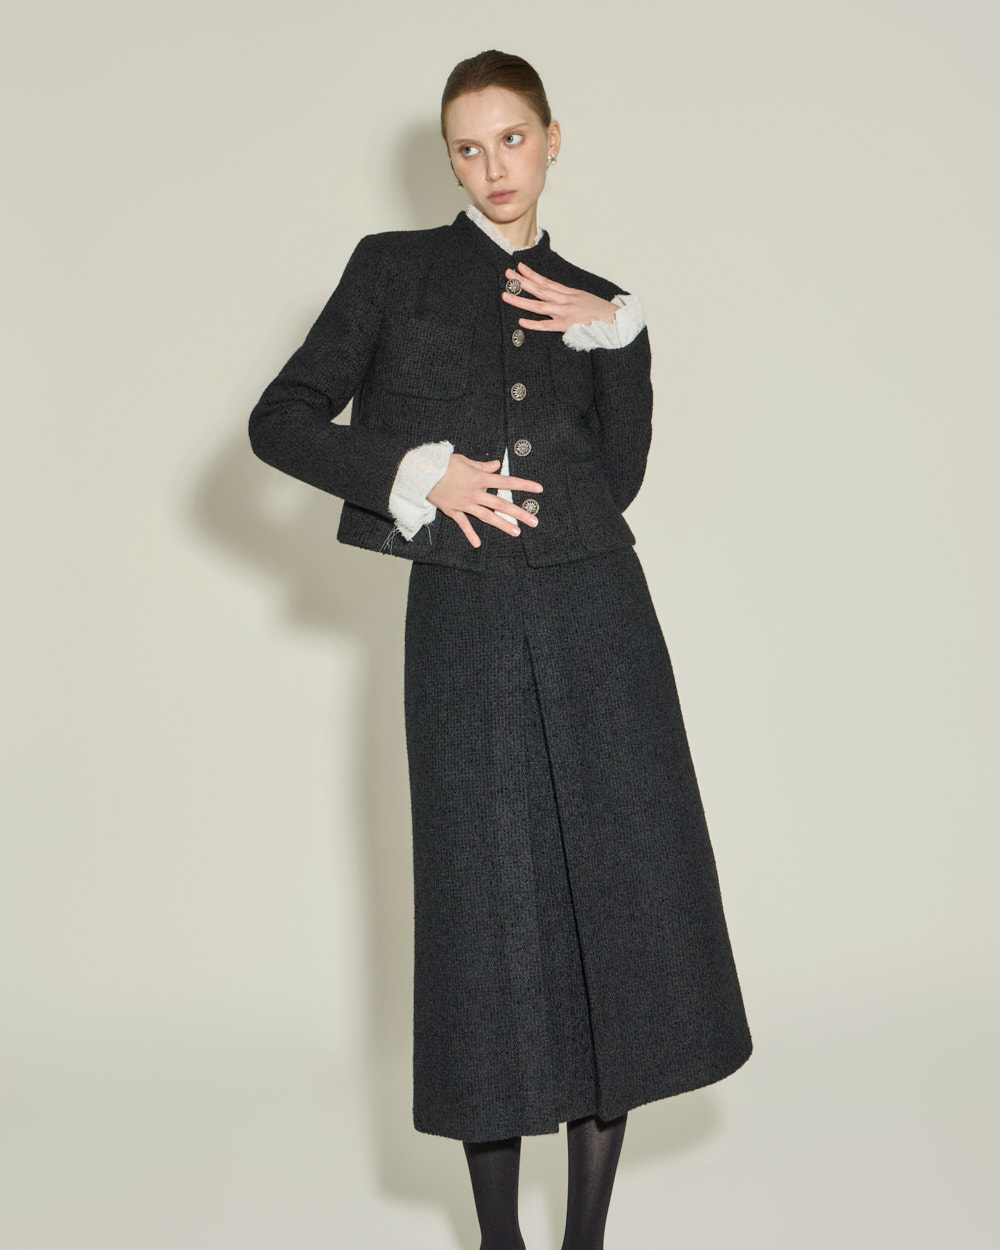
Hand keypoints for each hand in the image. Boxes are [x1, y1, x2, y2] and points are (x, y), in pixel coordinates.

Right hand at [427, 454, 542, 548]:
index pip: (506, 482)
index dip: (523, 485)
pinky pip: (463, 524)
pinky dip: (470, 534)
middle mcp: (475, 493)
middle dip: (519, 512)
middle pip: (501, 504)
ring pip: (487, 516)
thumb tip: (496, 465)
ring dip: (503, 525)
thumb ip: (482, 465)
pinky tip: (478, 544)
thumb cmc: (442, 464)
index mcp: (479, 478)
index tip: (538, 489)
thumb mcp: (464, 460)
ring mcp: (464, 504)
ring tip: (517, 532)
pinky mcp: (453, 511)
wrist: (421, 474)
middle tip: (534, 521)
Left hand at [500, 261, 618, 331]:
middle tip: (507, 274)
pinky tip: (521, 321)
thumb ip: (570, 298)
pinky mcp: (567, 326)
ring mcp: (565, 312)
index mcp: (569, 293)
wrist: (616, 321)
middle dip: (522, 281)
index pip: (547, 281)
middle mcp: (565, 300)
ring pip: (539, 305)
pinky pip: (547, 325)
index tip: (519, 266)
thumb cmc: (601, 313)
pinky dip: (534, 324)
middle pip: (539, 288)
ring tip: (506, 294)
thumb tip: (557, 296)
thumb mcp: (584, 299)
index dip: (532, 274)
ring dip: (521, 299)